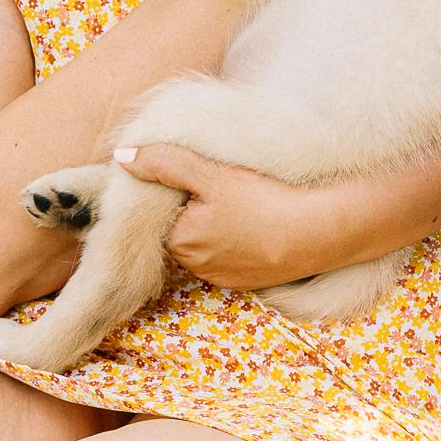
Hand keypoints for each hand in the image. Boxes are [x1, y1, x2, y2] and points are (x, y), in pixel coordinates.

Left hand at [118, 141, 366, 290]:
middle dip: (196, 211)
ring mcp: (221, 277)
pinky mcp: (245, 284)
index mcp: (178, 240)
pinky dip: (237, 244)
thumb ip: (164, 163)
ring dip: (216, 228)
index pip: (163, 211)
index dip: (180, 191)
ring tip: (245, 207)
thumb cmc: (264, 201)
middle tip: (227, 189)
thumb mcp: (211, 174)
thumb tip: (121, 156)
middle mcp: (194, 266)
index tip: (204, 177)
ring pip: (206, 245)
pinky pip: (229, 259)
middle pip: (183, 229)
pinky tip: (256, 227)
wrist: (319, 233)